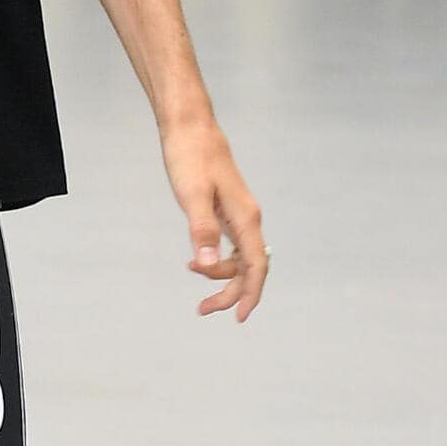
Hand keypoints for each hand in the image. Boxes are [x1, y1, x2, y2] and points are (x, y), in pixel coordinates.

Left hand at [162, 117, 268, 321]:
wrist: (190, 128)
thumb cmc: (190, 158)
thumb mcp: (192, 195)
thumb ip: (201, 230)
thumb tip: (204, 265)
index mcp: (245, 218)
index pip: (256, 266)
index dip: (250, 294)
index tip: (238, 317)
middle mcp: (248, 218)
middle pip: (250, 268)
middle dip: (231, 292)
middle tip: (202, 310)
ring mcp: (239, 214)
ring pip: (240, 258)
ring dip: (222, 277)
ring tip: (195, 285)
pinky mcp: (227, 210)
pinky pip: (232, 246)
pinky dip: (218, 260)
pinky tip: (196, 263)